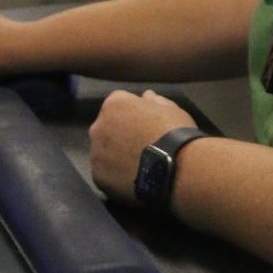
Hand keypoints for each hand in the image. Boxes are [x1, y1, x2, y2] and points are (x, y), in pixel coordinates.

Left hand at [88, 89, 195, 204]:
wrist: (176, 168)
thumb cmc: (174, 133)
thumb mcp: (170, 109)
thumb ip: (154, 100)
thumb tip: (147, 96)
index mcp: (114, 105)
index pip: (119, 102)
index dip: (134, 111)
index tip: (146, 121)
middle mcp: (98, 127)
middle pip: (106, 126)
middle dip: (120, 131)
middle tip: (142, 142)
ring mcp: (96, 154)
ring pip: (103, 150)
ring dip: (115, 153)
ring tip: (139, 162)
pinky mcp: (98, 177)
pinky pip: (105, 172)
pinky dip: (115, 173)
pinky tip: (133, 175)